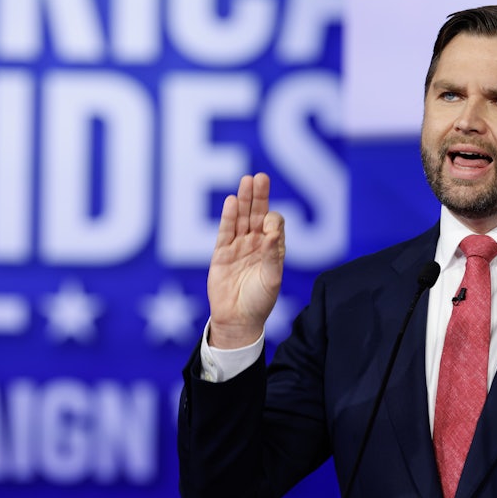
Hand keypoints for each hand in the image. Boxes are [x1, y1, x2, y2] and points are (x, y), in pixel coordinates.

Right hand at [207, 173, 284, 348]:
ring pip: (241, 219)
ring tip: (247, 181)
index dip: (273, 221)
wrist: (238, 320)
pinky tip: (232, 201)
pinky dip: (229, 217)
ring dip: (244, 200)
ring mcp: (238, 247)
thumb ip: (272, 256)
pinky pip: (225, 231)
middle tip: (260, 177)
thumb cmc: (260, 302)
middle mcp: (256, 244)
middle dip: (259, 196)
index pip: (274, 225)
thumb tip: (272, 233)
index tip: (269, 226)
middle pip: (257, 214)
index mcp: (272, 249)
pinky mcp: (221, 253)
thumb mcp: (271, 279)